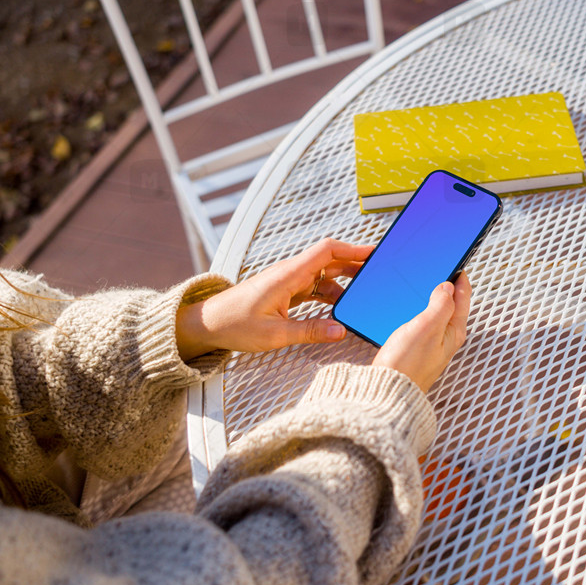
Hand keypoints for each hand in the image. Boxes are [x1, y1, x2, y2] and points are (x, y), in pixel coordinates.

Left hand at [176, 238, 373, 359]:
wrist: (208, 324)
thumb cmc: (233, 324)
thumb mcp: (274, 334)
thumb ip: (309, 332)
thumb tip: (340, 331)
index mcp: (288, 276)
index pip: (326, 251)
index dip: (352, 249)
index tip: (374, 253)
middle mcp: (289, 274)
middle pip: (329, 260)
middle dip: (355, 264)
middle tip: (378, 273)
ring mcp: (287, 282)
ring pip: (322, 274)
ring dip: (343, 282)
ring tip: (363, 293)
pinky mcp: (284, 292)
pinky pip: (313, 287)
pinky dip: (329, 294)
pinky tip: (338, 307)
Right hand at [373, 273, 471, 392]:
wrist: (386, 390)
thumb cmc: (407, 364)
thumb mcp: (427, 327)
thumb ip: (441, 304)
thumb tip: (447, 286)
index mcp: (454, 330)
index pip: (463, 296)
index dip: (459, 276)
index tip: (454, 259)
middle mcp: (445, 337)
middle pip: (450, 303)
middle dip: (445, 284)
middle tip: (437, 266)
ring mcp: (431, 343)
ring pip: (434, 311)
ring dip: (429, 296)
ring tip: (423, 281)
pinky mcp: (415, 347)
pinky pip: (420, 321)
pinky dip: (416, 309)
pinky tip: (406, 305)